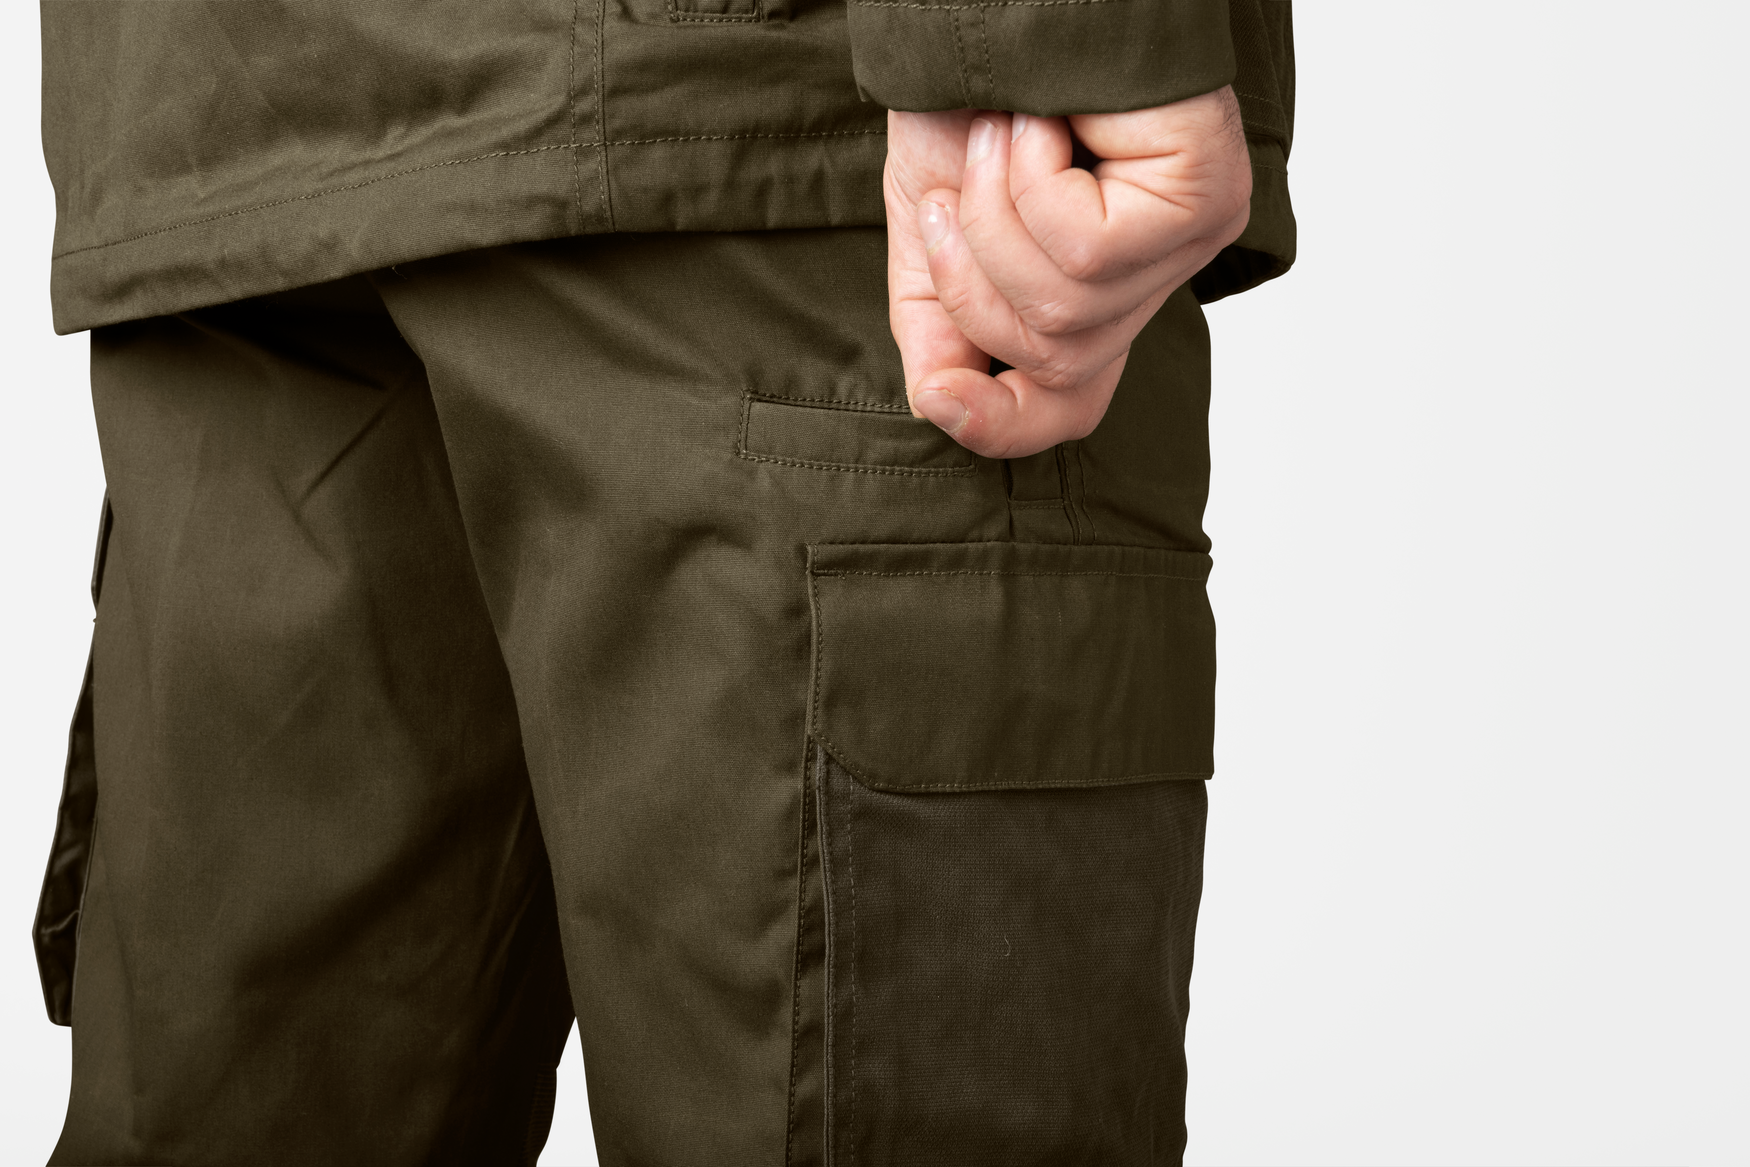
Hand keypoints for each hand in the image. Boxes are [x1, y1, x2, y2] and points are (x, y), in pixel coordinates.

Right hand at [885, 88, 1251, 457]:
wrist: (996, 2)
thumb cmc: (974, 96)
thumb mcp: (933, 226)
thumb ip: (939, 324)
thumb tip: (942, 403)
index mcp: (1089, 295)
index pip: (1068, 407)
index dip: (1003, 427)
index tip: (943, 399)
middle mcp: (1149, 280)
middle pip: (1051, 358)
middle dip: (973, 272)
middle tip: (962, 181)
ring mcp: (1185, 243)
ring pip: (1066, 310)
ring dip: (998, 212)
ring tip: (1006, 134)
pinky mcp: (1202, 199)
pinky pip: (1090, 253)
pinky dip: (1035, 181)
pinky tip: (1046, 124)